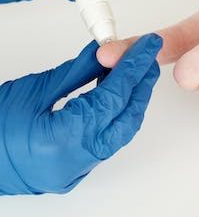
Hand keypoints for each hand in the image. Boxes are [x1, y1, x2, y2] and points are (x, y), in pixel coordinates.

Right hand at [0, 34, 160, 194]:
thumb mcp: (32, 91)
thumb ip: (75, 73)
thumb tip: (103, 54)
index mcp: (65, 140)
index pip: (114, 97)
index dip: (134, 68)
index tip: (148, 46)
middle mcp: (78, 160)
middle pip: (126, 118)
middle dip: (141, 85)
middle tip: (147, 57)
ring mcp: (78, 170)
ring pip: (120, 132)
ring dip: (131, 101)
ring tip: (134, 72)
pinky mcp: (76, 170)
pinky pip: (107, 140)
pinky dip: (116, 116)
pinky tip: (115, 95)